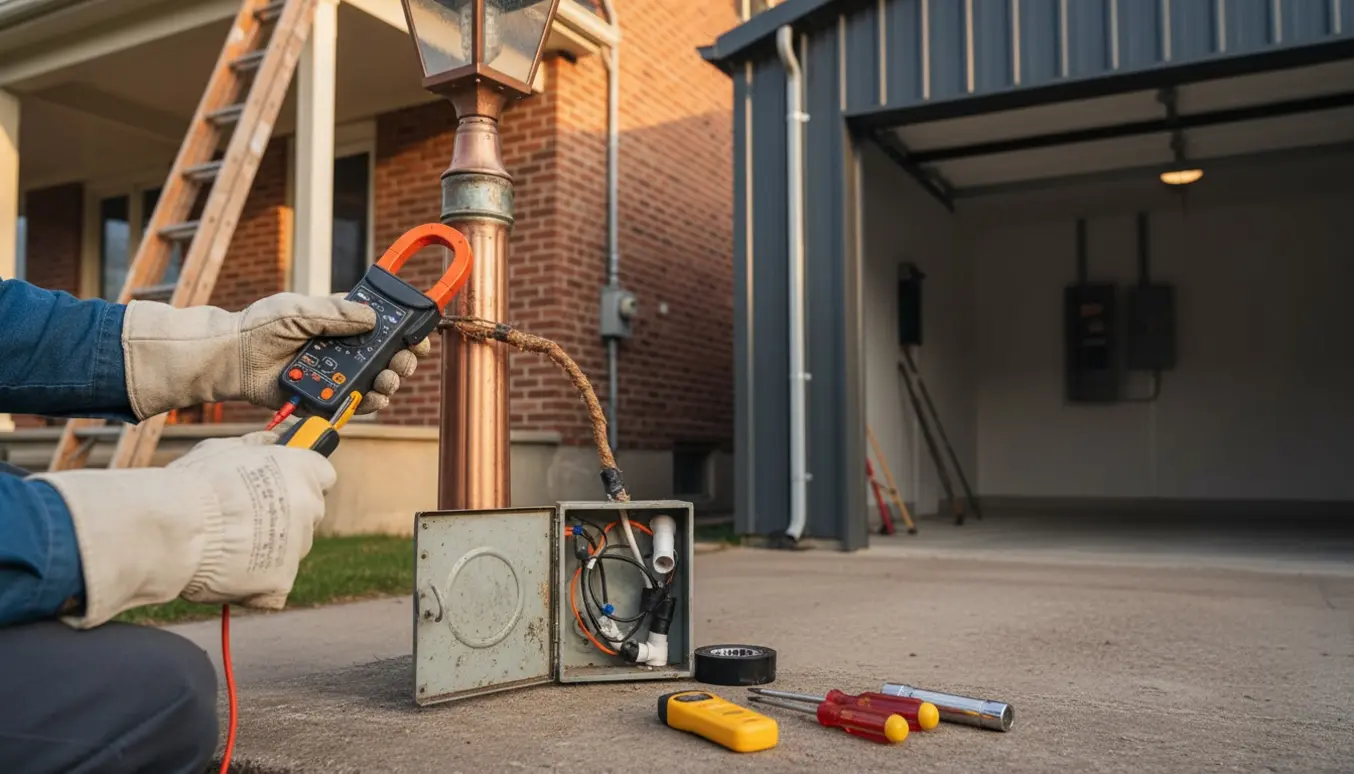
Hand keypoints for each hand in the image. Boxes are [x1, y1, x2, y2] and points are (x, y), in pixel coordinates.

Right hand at [32, 432, 335, 627]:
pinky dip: (256, 582)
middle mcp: (309, 508)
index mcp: (302, 471)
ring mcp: (298, 546)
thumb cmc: (196, 484)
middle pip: (307, 513)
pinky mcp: (282, 581)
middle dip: (284, 514)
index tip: (284, 483)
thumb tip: (271, 439)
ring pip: (291, 547)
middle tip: (244, 516)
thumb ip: (256, 445)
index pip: (322, 475)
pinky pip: (274, 583)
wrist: (176, 529)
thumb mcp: (224, 449)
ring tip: (228, 543)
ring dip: (269, 547)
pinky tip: (229, 572)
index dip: (301, 479)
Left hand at [121, 292, 431, 418]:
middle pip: (388, 357)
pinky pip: (355, 405)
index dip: (405, 331)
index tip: (417, 336)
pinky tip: (372, 399)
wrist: (231, 358)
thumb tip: (372, 318)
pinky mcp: (326, 398)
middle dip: (402, 361)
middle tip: (401, 363)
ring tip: (386, 382)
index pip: (385, 326)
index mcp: (342, 322)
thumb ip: (335, 313)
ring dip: (389, 383)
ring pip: (377, 383)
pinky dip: (368, 404)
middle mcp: (345, 350)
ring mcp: (337, 376)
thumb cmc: (260, 327)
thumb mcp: (297, 310)